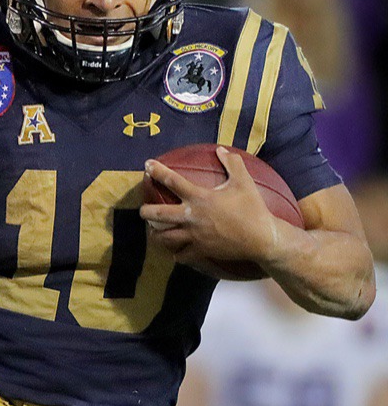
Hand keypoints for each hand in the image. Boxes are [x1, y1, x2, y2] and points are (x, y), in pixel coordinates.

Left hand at [139, 147, 281, 269]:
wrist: (263, 239)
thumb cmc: (253, 209)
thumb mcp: (244, 182)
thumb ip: (232, 164)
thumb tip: (221, 149)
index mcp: (200, 198)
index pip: (172, 181)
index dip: (158, 171)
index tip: (147, 165)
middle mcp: (191, 217)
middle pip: (157, 214)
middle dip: (145, 211)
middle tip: (143, 210)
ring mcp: (194, 236)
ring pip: (164, 238)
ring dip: (156, 235)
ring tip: (154, 232)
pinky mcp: (200, 251)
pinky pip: (180, 255)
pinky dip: (175, 254)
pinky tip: (175, 252)